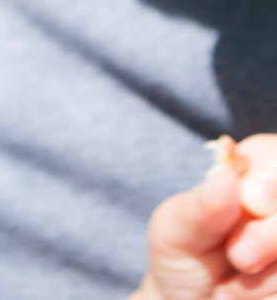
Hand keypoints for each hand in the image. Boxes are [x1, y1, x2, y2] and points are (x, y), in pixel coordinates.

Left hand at [137, 135, 276, 299]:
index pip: (275, 155)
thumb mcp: (176, 229)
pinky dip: (268, 298)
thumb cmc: (182, 255)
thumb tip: (226, 178)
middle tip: (238, 257)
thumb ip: (200, 208)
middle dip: (272, 236)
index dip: (272, 176)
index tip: (253, 201)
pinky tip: (245, 298)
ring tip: (230, 287)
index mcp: (253, 178)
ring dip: (265, 280)